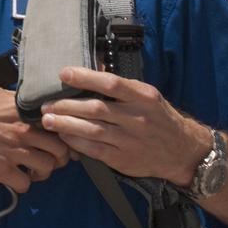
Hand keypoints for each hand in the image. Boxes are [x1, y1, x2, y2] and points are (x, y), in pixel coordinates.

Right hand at [0, 83, 70, 191]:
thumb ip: (10, 99)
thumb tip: (18, 102)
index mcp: (21, 110)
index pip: (56, 122)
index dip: (61, 130)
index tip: (60, 136)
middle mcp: (22, 131)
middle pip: (59, 149)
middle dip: (59, 155)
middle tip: (52, 157)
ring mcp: (12, 152)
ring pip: (47, 168)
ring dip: (43, 171)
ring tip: (35, 169)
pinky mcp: (0, 170)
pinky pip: (24, 184)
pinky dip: (23, 184)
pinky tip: (16, 178)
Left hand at [39, 66, 207, 183]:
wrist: (182, 151)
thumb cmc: (159, 118)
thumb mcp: (147, 95)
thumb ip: (123, 86)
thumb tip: (94, 69)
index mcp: (143, 96)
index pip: (111, 83)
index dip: (85, 77)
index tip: (64, 73)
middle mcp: (137, 118)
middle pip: (96, 109)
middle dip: (67, 105)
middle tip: (46, 103)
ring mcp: (129, 140)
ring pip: (92, 130)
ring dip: (66, 124)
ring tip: (47, 119)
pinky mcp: (123, 159)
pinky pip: (94, 150)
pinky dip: (76, 142)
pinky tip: (63, 136)